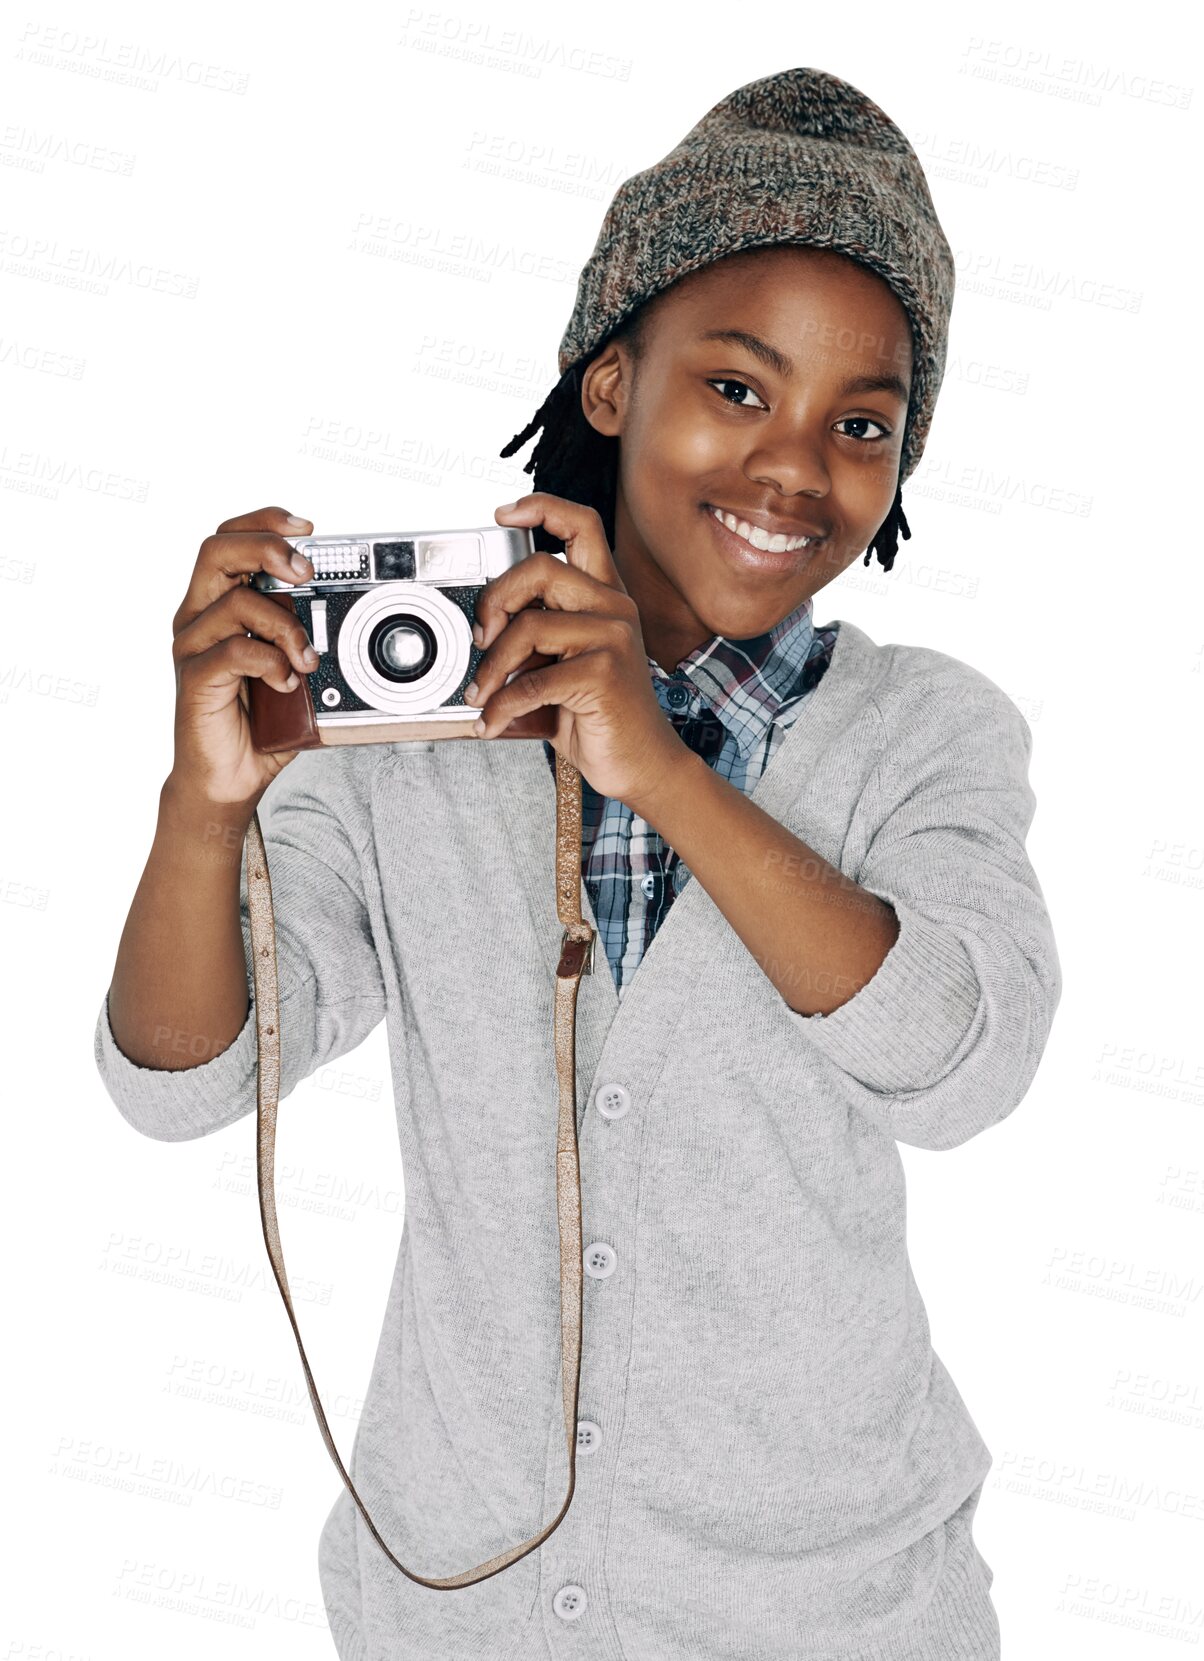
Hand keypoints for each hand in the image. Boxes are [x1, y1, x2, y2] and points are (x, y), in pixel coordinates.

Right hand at [165, 505, 319, 810]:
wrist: (228, 776)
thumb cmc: (259, 722)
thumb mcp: (291, 667)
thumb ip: (306, 635)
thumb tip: (353, 616)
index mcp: (217, 604)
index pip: (229, 539)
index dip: (264, 522)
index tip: (308, 527)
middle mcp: (198, 617)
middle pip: (217, 550)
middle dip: (268, 548)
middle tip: (305, 571)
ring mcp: (192, 646)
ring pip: (235, 603)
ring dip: (284, 625)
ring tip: (306, 657)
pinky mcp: (193, 678)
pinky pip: (235, 652)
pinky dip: (271, 662)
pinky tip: (287, 681)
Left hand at [466, 493, 689, 811]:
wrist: (642, 764)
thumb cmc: (602, 716)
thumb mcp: (564, 665)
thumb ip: (535, 639)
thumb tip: (480, 632)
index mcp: (605, 596)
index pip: (582, 526)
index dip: (541, 508)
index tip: (504, 514)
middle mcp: (614, 607)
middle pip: (542, 567)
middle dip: (495, 599)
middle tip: (482, 636)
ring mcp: (614, 638)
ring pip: (529, 625)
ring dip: (491, 666)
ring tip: (482, 693)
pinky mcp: (605, 675)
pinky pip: (532, 681)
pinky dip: (501, 706)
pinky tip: (494, 721)